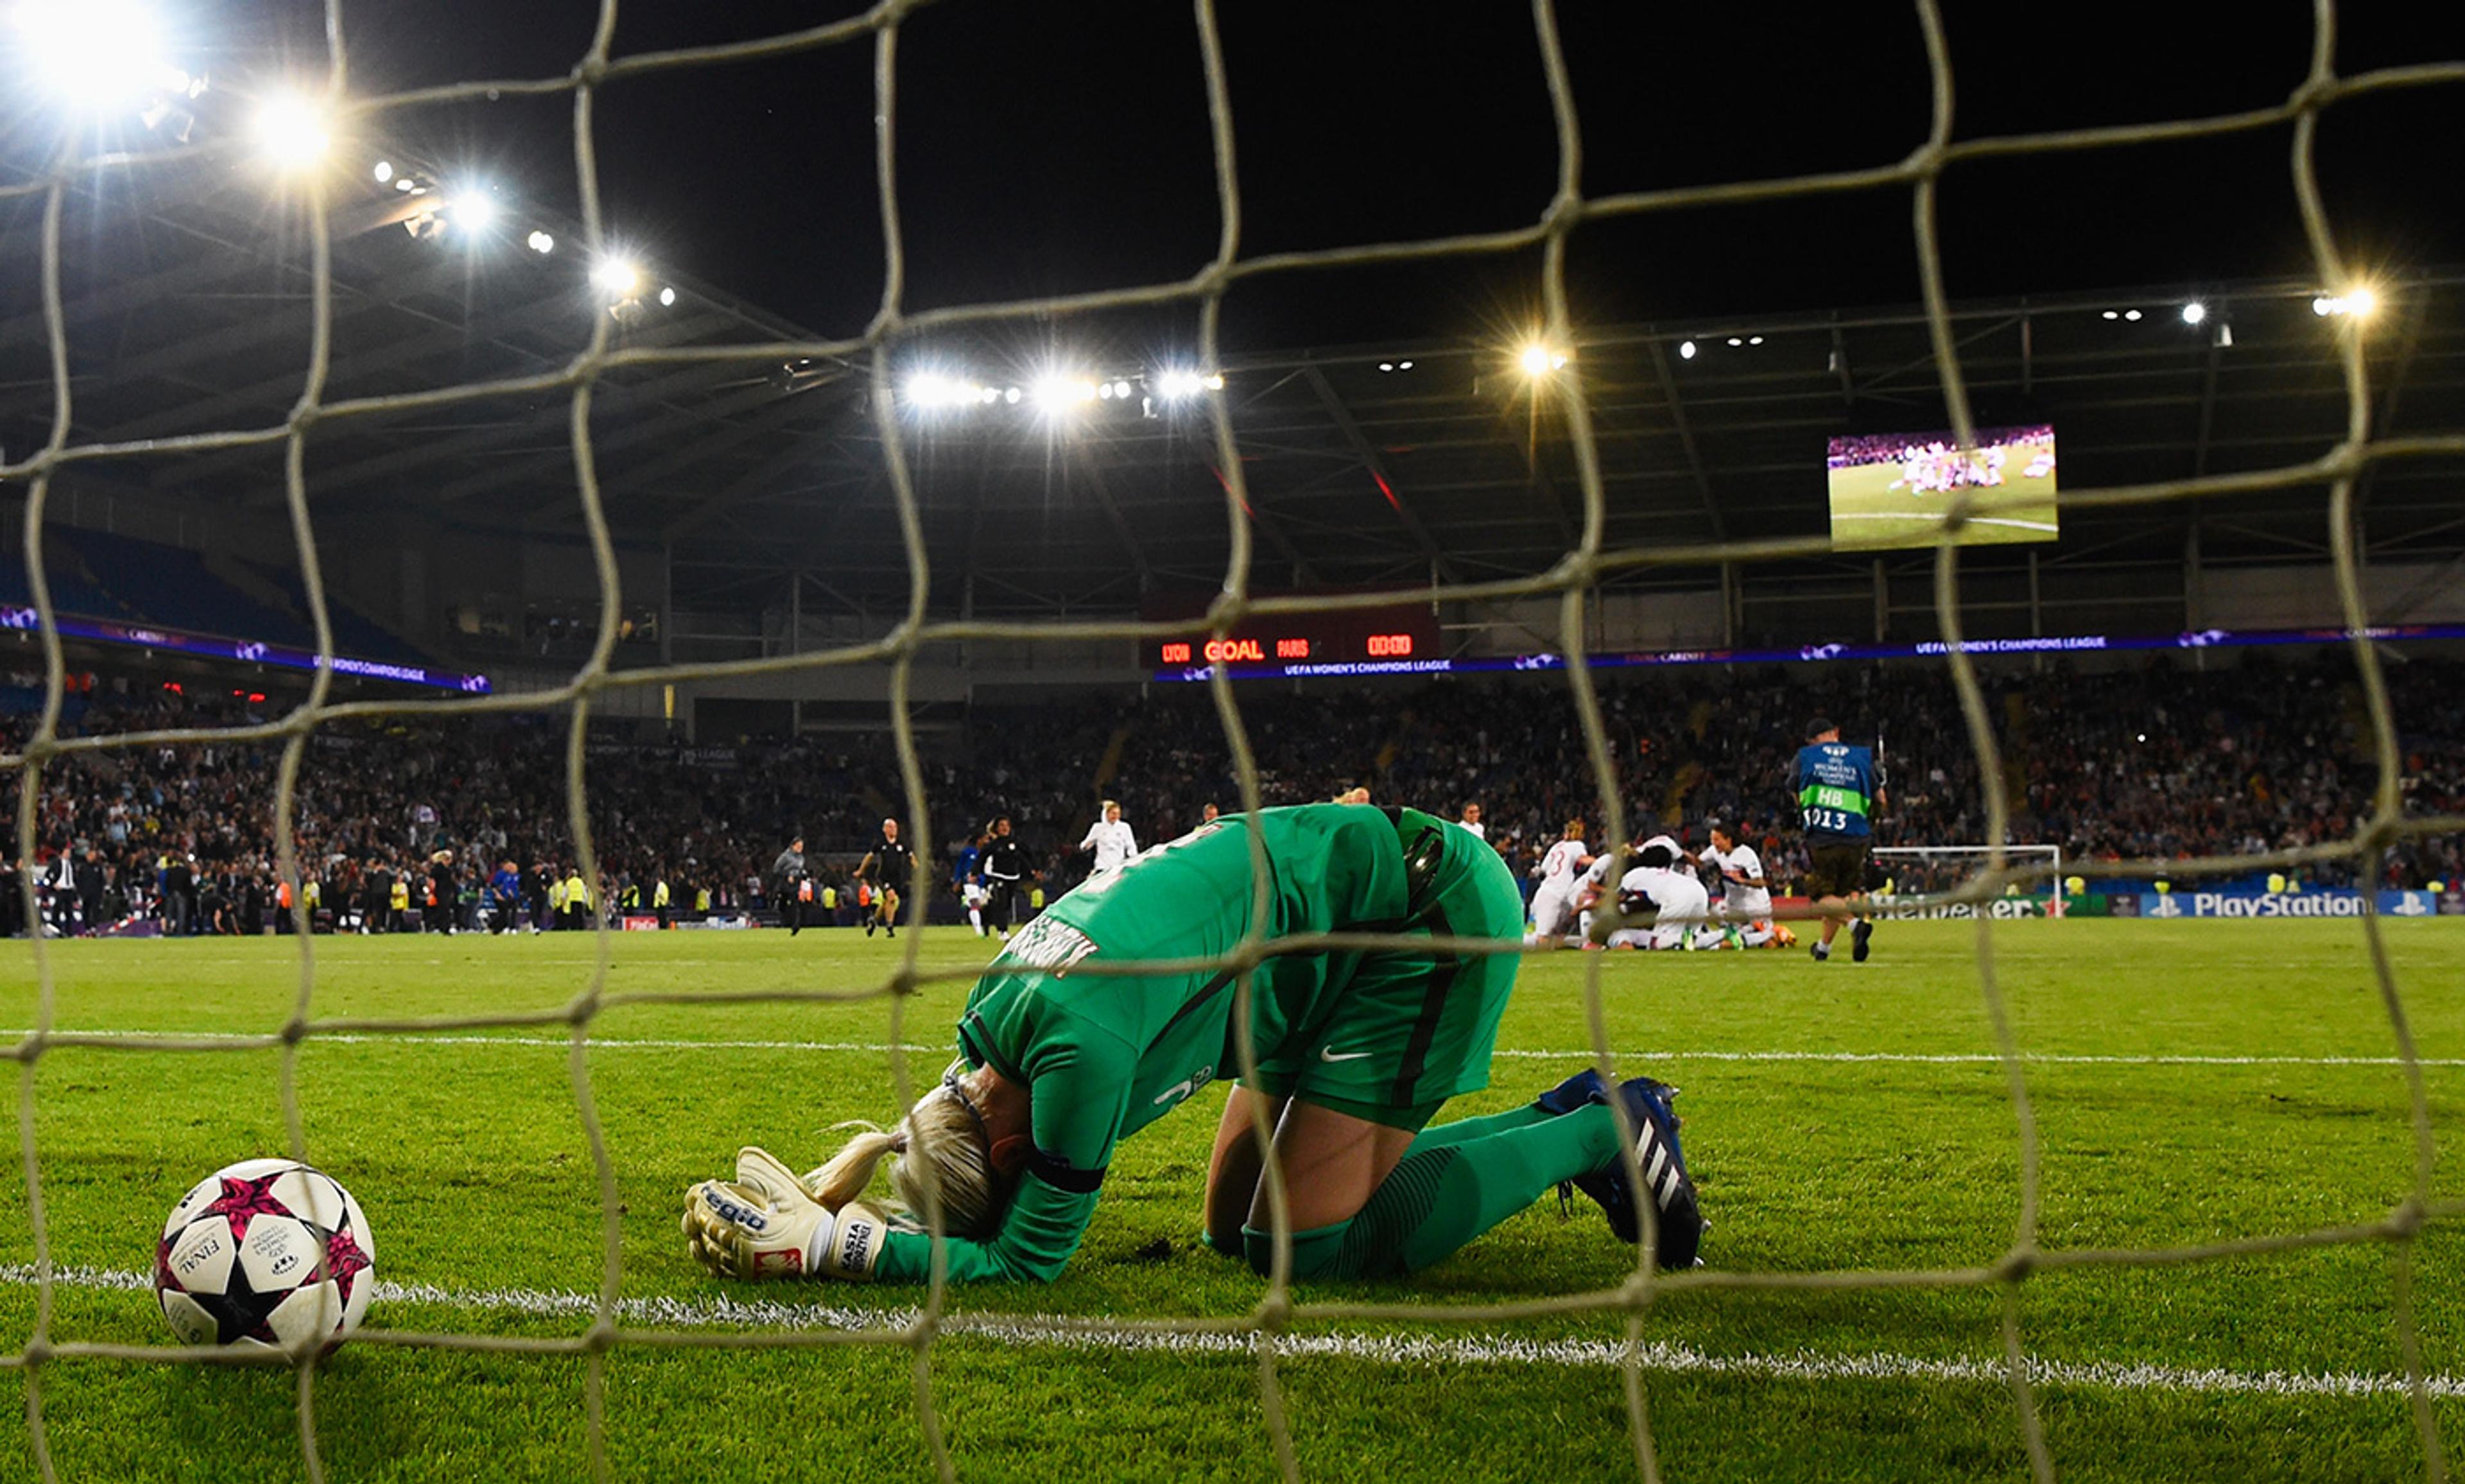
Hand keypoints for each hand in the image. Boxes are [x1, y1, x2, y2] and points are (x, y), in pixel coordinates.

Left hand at [683, 1147, 887, 1279]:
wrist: (823, 1249)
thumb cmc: (806, 1216)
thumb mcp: (789, 1188)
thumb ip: (764, 1171)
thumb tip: (742, 1158)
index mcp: (754, 1225)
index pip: (718, 1208)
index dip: (705, 1195)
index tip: (707, 1186)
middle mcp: (744, 1248)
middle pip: (707, 1228)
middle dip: (697, 1211)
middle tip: (696, 1200)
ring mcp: (743, 1264)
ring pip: (707, 1249)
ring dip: (696, 1233)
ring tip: (694, 1219)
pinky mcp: (744, 1274)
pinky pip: (715, 1267)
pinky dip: (705, 1255)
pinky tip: (700, 1244)